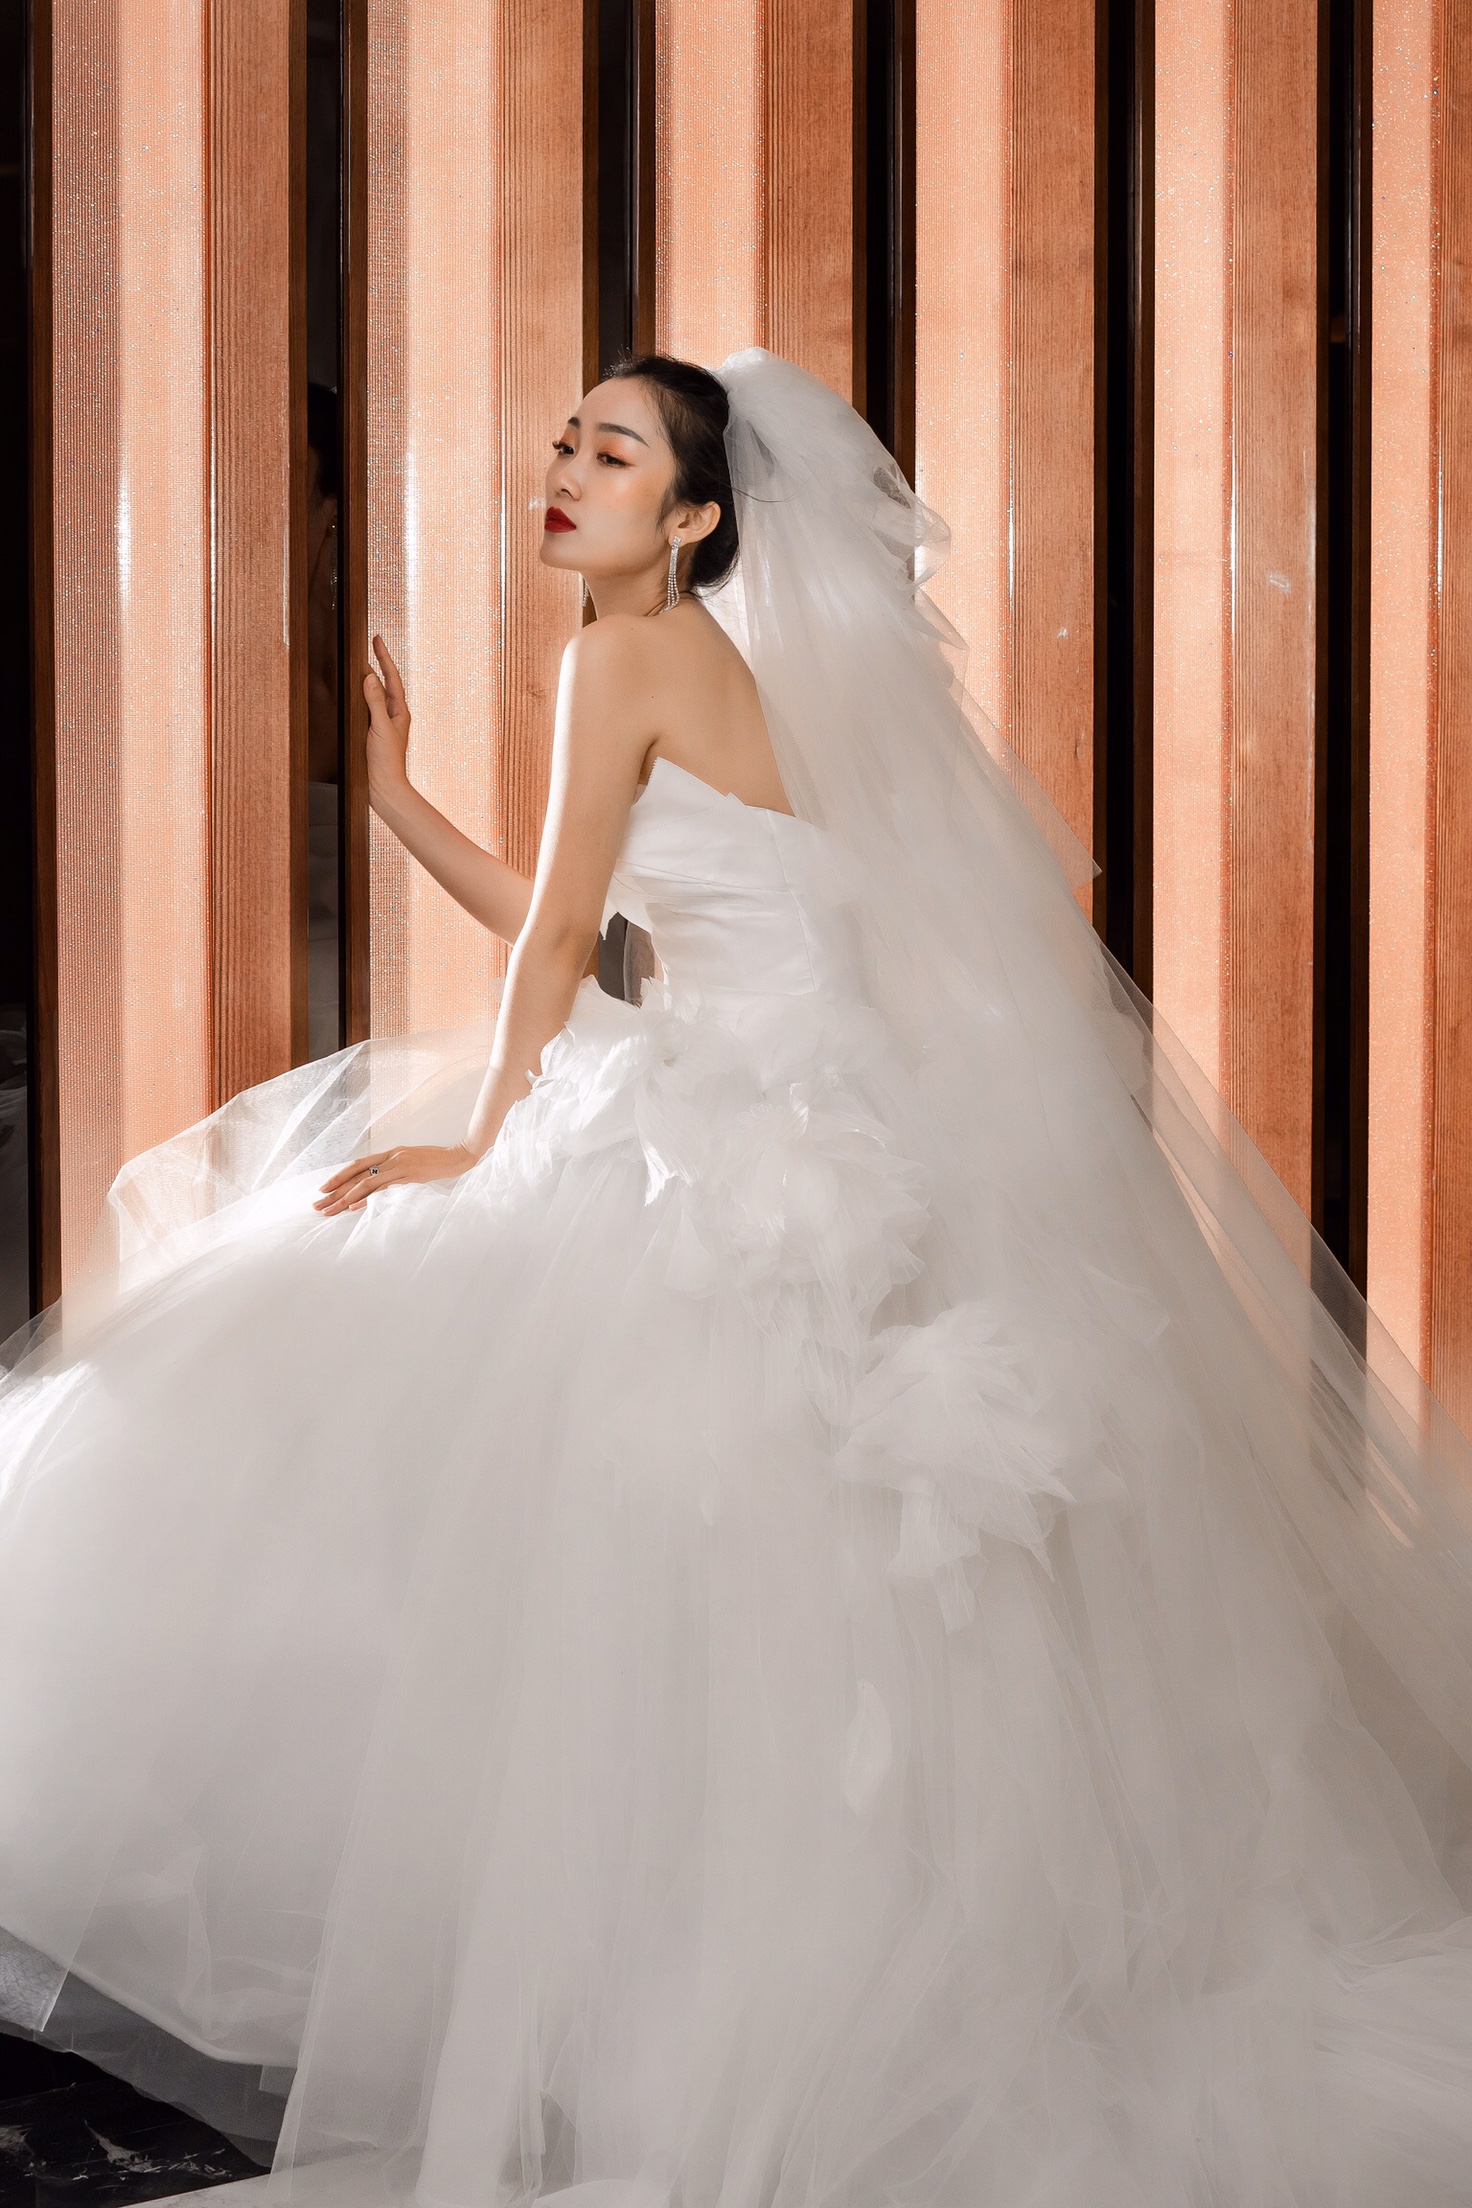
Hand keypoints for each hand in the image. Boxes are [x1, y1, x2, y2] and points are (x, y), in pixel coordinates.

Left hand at [313, 1143, 475, 1216]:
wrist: (459, 1156)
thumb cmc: (437, 1162)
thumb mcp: (411, 1164)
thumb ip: (395, 1171)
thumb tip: (379, 1184)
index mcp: (390, 1154)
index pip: (357, 1166)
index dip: (338, 1177)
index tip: (323, 1190)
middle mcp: (390, 1157)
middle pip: (355, 1175)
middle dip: (334, 1191)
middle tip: (317, 1204)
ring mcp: (399, 1165)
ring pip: (364, 1183)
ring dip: (344, 1198)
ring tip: (329, 1211)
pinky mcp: (409, 1175)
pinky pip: (383, 1187)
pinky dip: (366, 1197)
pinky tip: (353, 1207)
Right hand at [364, 633, 410, 797]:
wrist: (383, 788)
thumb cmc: (386, 761)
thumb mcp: (380, 728)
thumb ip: (374, 702)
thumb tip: (369, 677)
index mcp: (399, 712)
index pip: (391, 678)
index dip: (384, 657)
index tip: (377, 639)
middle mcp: (392, 715)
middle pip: (383, 683)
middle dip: (376, 663)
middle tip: (367, 644)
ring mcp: (382, 724)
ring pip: (374, 695)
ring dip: (367, 679)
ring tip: (357, 662)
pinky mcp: (372, 733)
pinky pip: (365, 708)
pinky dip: (359, 696)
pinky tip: (351, 693)